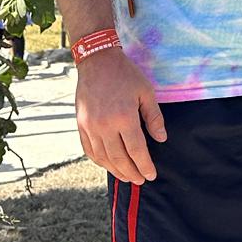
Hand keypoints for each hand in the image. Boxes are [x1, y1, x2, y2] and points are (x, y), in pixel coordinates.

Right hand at [75, 49, 166, 181]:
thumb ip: (154, 118)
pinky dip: (99, 161)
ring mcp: (90, 126)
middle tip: (140, 180)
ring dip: (116, 171)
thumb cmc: (125, 74)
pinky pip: (89, 150)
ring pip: (103, 158)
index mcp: (124, 118)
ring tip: (127, 177)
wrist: (97, 61)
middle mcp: (105, 126)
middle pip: (119, 159)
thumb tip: (161, 139)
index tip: (151, 175)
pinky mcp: (81, 124)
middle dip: (131, 173)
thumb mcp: (146, 92)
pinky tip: (108, 165)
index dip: (145, 166)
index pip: (137, 151)